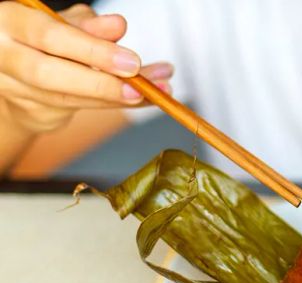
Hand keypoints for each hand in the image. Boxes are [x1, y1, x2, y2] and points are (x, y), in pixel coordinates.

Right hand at [0, 2, 171, 133]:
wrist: (15, 72)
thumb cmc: (42, 37)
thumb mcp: (64, 21)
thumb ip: (88, 25)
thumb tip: (117, 26)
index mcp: (9, 22)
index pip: (50, 37)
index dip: (93, 51)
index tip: (131, 61)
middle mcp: (4, 57)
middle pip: (50, 76)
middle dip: (101, 84)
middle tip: (140, 86)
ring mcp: (14, 88)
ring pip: (68, 98)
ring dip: (118, 97)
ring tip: (156, 90)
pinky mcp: (32, 112)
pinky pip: (79, 109)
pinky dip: (114, 103)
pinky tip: (143, 98)